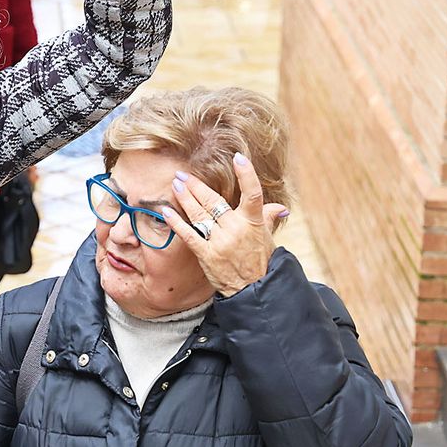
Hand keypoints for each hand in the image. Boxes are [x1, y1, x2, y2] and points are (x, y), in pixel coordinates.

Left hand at [157, 153, 289, 296]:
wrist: (254, 289)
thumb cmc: (260, 260)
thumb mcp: (267, 238)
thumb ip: (268, 218)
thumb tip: (280, 206)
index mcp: (253, 222)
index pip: (253, 194)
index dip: (247, 175)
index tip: (239, 157)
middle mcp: (236, 230)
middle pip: (214, 202)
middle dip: (196, 186)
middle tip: (183, 174)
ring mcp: (220, 242)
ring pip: (199, 215)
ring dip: (185, 198)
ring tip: (175, 185)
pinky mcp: (206, 255)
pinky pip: (188, 235)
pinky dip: (175, 222)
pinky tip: (165, 210)